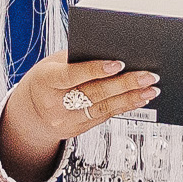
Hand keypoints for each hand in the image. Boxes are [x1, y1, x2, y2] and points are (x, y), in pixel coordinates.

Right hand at [0, 55, 158, 179]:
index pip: (72, 75)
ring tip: (151, 89)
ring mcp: (66, 120)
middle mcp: (55, 104)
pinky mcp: (78, 129)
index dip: (95, 69)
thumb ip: (76, 59)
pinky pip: (105, 116)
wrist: (31, 112)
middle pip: (94, 93)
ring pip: (103, 108)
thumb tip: (112, 52)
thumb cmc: (46, 79)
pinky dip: (125, 106)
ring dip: (131, 97)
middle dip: (124, 84)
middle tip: (148, 75)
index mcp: (45, 81)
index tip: (119, 63)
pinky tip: (140, 98)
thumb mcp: (52, 64)